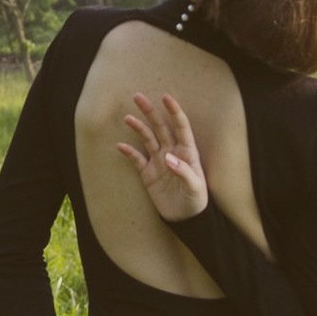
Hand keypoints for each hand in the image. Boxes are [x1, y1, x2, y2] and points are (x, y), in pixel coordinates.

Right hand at [118, 89, 207, 224]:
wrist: (185, 219)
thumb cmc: (196, 201)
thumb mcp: (195, 187)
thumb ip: (183, 171)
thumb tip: (168, 158)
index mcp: (187, 152)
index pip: (181, 126)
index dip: (174, 111)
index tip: (166, 97)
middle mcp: (172, 152)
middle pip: (160, 127)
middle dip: (150, 112)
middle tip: (138, 96)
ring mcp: (159, 161)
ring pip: (147, 139)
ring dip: (138, 127)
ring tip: (127, 118)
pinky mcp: (148, 174)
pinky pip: (137, 159)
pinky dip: (129, 152)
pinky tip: (120, 146)